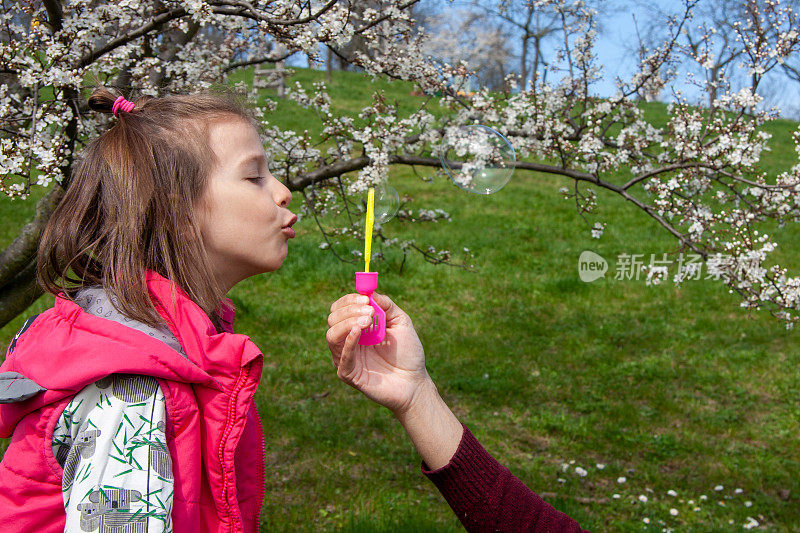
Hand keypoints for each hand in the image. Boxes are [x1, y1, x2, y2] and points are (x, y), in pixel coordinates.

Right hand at [326, 292, 431, 416]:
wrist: (415, 381)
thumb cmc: (408, 352)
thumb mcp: (401, 322)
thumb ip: (386, 306)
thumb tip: (370, 292)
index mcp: (357, 327)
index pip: (340, 309)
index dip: (349, 300)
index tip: (365, 297)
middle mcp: (348, 341)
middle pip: (332, 319)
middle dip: (349, 310)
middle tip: (369, 311)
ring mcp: (346, 358)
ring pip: (331, 336)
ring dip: (347, 323)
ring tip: (368, 322)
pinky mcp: (349, 374)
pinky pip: (341, 357)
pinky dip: (348, 342)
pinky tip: (358, 331)